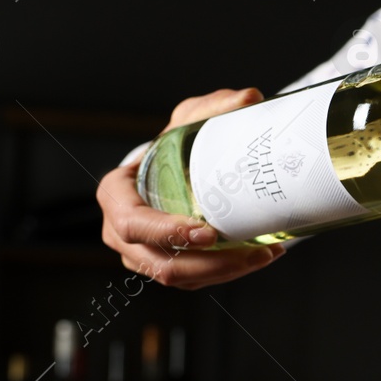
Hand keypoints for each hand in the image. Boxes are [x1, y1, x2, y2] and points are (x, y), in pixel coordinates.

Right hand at [98, 87, 284, 289]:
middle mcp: (120, 232)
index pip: (133, 223)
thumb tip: (249, 98)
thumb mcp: (187, 122)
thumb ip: (214, 108)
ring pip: (180, 278)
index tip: (207, 231)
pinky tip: (257, 258)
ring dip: (224, 272)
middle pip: (160, 262)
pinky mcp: (165, 268)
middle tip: (253, 252)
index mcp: (115, 195)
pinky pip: (193, 281)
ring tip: (264, 255)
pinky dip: (226, 274)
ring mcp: (140, 256)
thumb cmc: (172, 147)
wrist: (173, 171)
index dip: (167, 232)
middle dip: (210, 262)